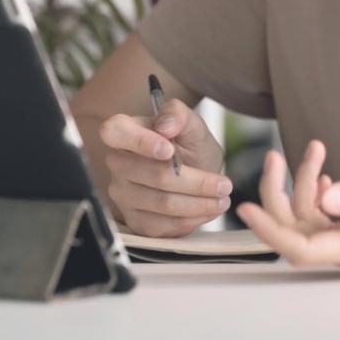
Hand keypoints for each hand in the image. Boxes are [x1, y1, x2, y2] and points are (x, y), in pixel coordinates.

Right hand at [97, 98, 229, 237]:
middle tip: (225, 185)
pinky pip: (165, 225)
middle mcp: (118, 164)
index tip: (170, 150)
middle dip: (196, 182)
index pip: (114, 132)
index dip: (140, 142)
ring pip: (164, 203)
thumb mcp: (192, 125)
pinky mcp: (135, 221)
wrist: (195, 173)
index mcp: (125, 132)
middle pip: (155, 176)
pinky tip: (208, 209)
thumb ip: (179, 114)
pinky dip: (193, 219)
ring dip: (200, 203)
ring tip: (223, 198)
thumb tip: (166, 125)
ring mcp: (123, 195)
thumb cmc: (189, 146)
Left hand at [235, 138, 339, 273]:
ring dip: (304, 185)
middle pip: (298, 232)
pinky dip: (321, 190)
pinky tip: (325, 169)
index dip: (269, 229)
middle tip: (275, 156)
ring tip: (313, 149)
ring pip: (312, 221)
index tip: (246, 207)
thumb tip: (328, 196)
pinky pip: (329, 217)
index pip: (301, 247)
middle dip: (279, 194)